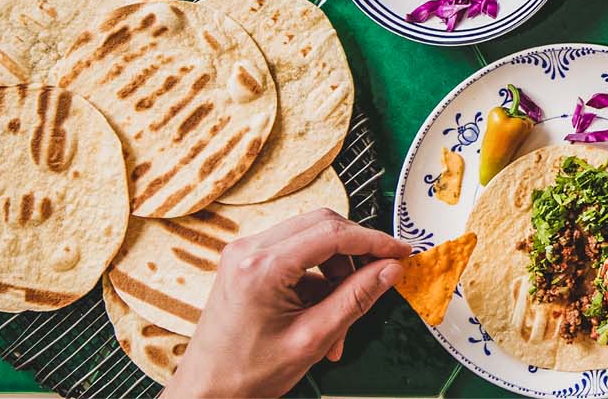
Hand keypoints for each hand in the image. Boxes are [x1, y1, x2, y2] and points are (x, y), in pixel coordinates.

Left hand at [164, 211, 410, 398]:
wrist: (206, 390)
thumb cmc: (247, 372)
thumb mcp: (313, 337)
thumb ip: (355, 298)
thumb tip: (390, 269)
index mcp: (262, 267)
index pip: (333, 234)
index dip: (374, 240)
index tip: (401, 251)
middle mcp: (248, 250)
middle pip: (322, 225)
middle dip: (357, 249)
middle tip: (383, 272)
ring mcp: (243, 254)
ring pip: (311, 237)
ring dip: (337, 267)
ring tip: (344, 310)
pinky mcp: (245, 263)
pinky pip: (294, 252)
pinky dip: (317, 276)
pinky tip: (323, 310)